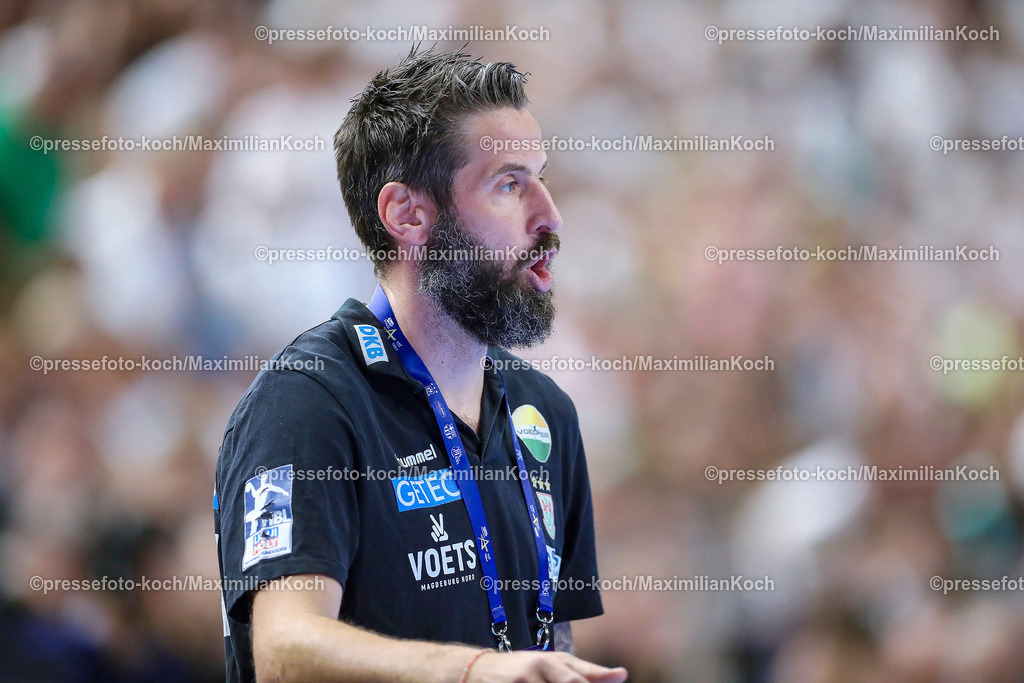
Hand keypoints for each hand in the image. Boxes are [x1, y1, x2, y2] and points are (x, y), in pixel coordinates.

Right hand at [467, 650, 627, 682]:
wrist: (477, 670)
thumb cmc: (524, 669)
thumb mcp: (554, 665)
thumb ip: (587, 673)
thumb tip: (622, 674)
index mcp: (552, 661)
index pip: (578, 680)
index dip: (596, 682)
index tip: (617, 679)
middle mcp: (536, 668)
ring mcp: (521, 682)